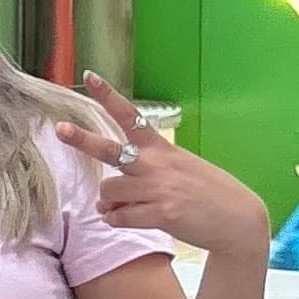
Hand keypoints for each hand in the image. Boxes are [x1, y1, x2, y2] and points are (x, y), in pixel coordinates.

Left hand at [52, 72, 269, 260]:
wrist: (239, 221)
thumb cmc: (207, 195)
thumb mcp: (180, 171)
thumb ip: (140, 180)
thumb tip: (106, 201)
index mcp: (162, 149)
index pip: (131, 116)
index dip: (107, 95)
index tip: (88, 76)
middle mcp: (157, 165)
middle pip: (109, 151)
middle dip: (81, 140)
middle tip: (59, 128)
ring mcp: (159, 189)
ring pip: (109, 192)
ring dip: (110, 202)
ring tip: (126, 206)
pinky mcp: (162, 214)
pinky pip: (120, 217)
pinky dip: (117, 220)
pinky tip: (129, 219)